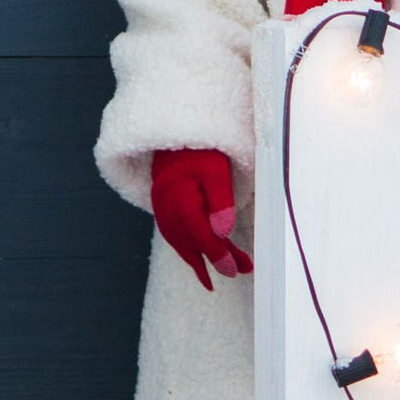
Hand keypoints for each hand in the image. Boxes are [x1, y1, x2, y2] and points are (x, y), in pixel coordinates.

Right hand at [151, 147, 251, 288]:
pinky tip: (195, 252)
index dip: (220, 257)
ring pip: (179, 241)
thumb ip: (221, 202)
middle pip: (192, 244)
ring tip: (216, 272)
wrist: (171, 127)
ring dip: (198, 258)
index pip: (203, 238)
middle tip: (238, 272)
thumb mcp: (217, 171)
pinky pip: (171, 233)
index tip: (236, 270)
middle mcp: (167, 209)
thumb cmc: (199, 148)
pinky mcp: (161, 202)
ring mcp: (161, 207)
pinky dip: (184, 247)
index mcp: (182, 203)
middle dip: (215, 261)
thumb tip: (223, 233)